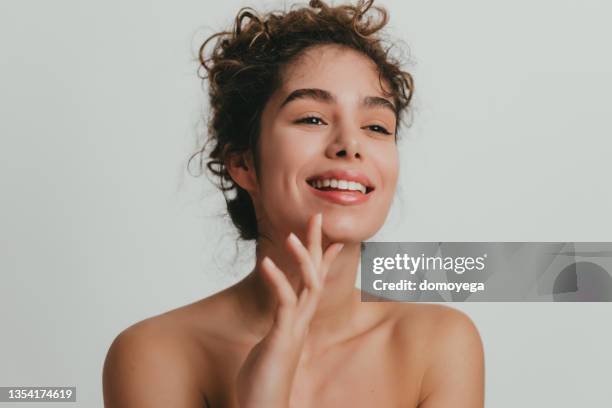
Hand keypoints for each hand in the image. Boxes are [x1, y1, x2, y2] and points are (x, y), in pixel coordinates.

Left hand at [235, 212, 343, 407]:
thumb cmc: (263, 383)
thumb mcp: (272, 349)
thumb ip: (279, 333)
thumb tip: (280, 326)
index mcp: (299, 321)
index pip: (315, 282)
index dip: (322, 259)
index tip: (329, 239)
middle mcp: (302, 321)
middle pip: (316, 275)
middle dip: (317, 245)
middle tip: (318, 217)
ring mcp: (295, 328)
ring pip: (307, 285)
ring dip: (302, 258)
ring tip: (292, 235)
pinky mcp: (283, 336)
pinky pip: (284, 302)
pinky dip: (276, 280)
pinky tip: (266, 263)